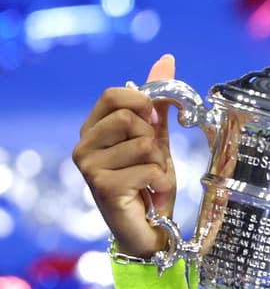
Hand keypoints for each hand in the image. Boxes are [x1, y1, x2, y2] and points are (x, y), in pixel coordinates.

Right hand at [72, 55, 178, 257]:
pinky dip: (161, 181)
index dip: (142, 103)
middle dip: (153, 141)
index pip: (114, 94)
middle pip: (129, 118)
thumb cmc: (148, 183)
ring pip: (144, 144)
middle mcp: (84, 145)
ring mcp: (89, 166)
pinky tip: (150, 194)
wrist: (149, 228)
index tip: (154, 124)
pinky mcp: (103, 186)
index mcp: (93, 129)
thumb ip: (158, 104)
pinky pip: (150, 168)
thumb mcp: (156, 139)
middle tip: (151, 162)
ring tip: (150, 180)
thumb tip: (165, 60)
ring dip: (160, 164)